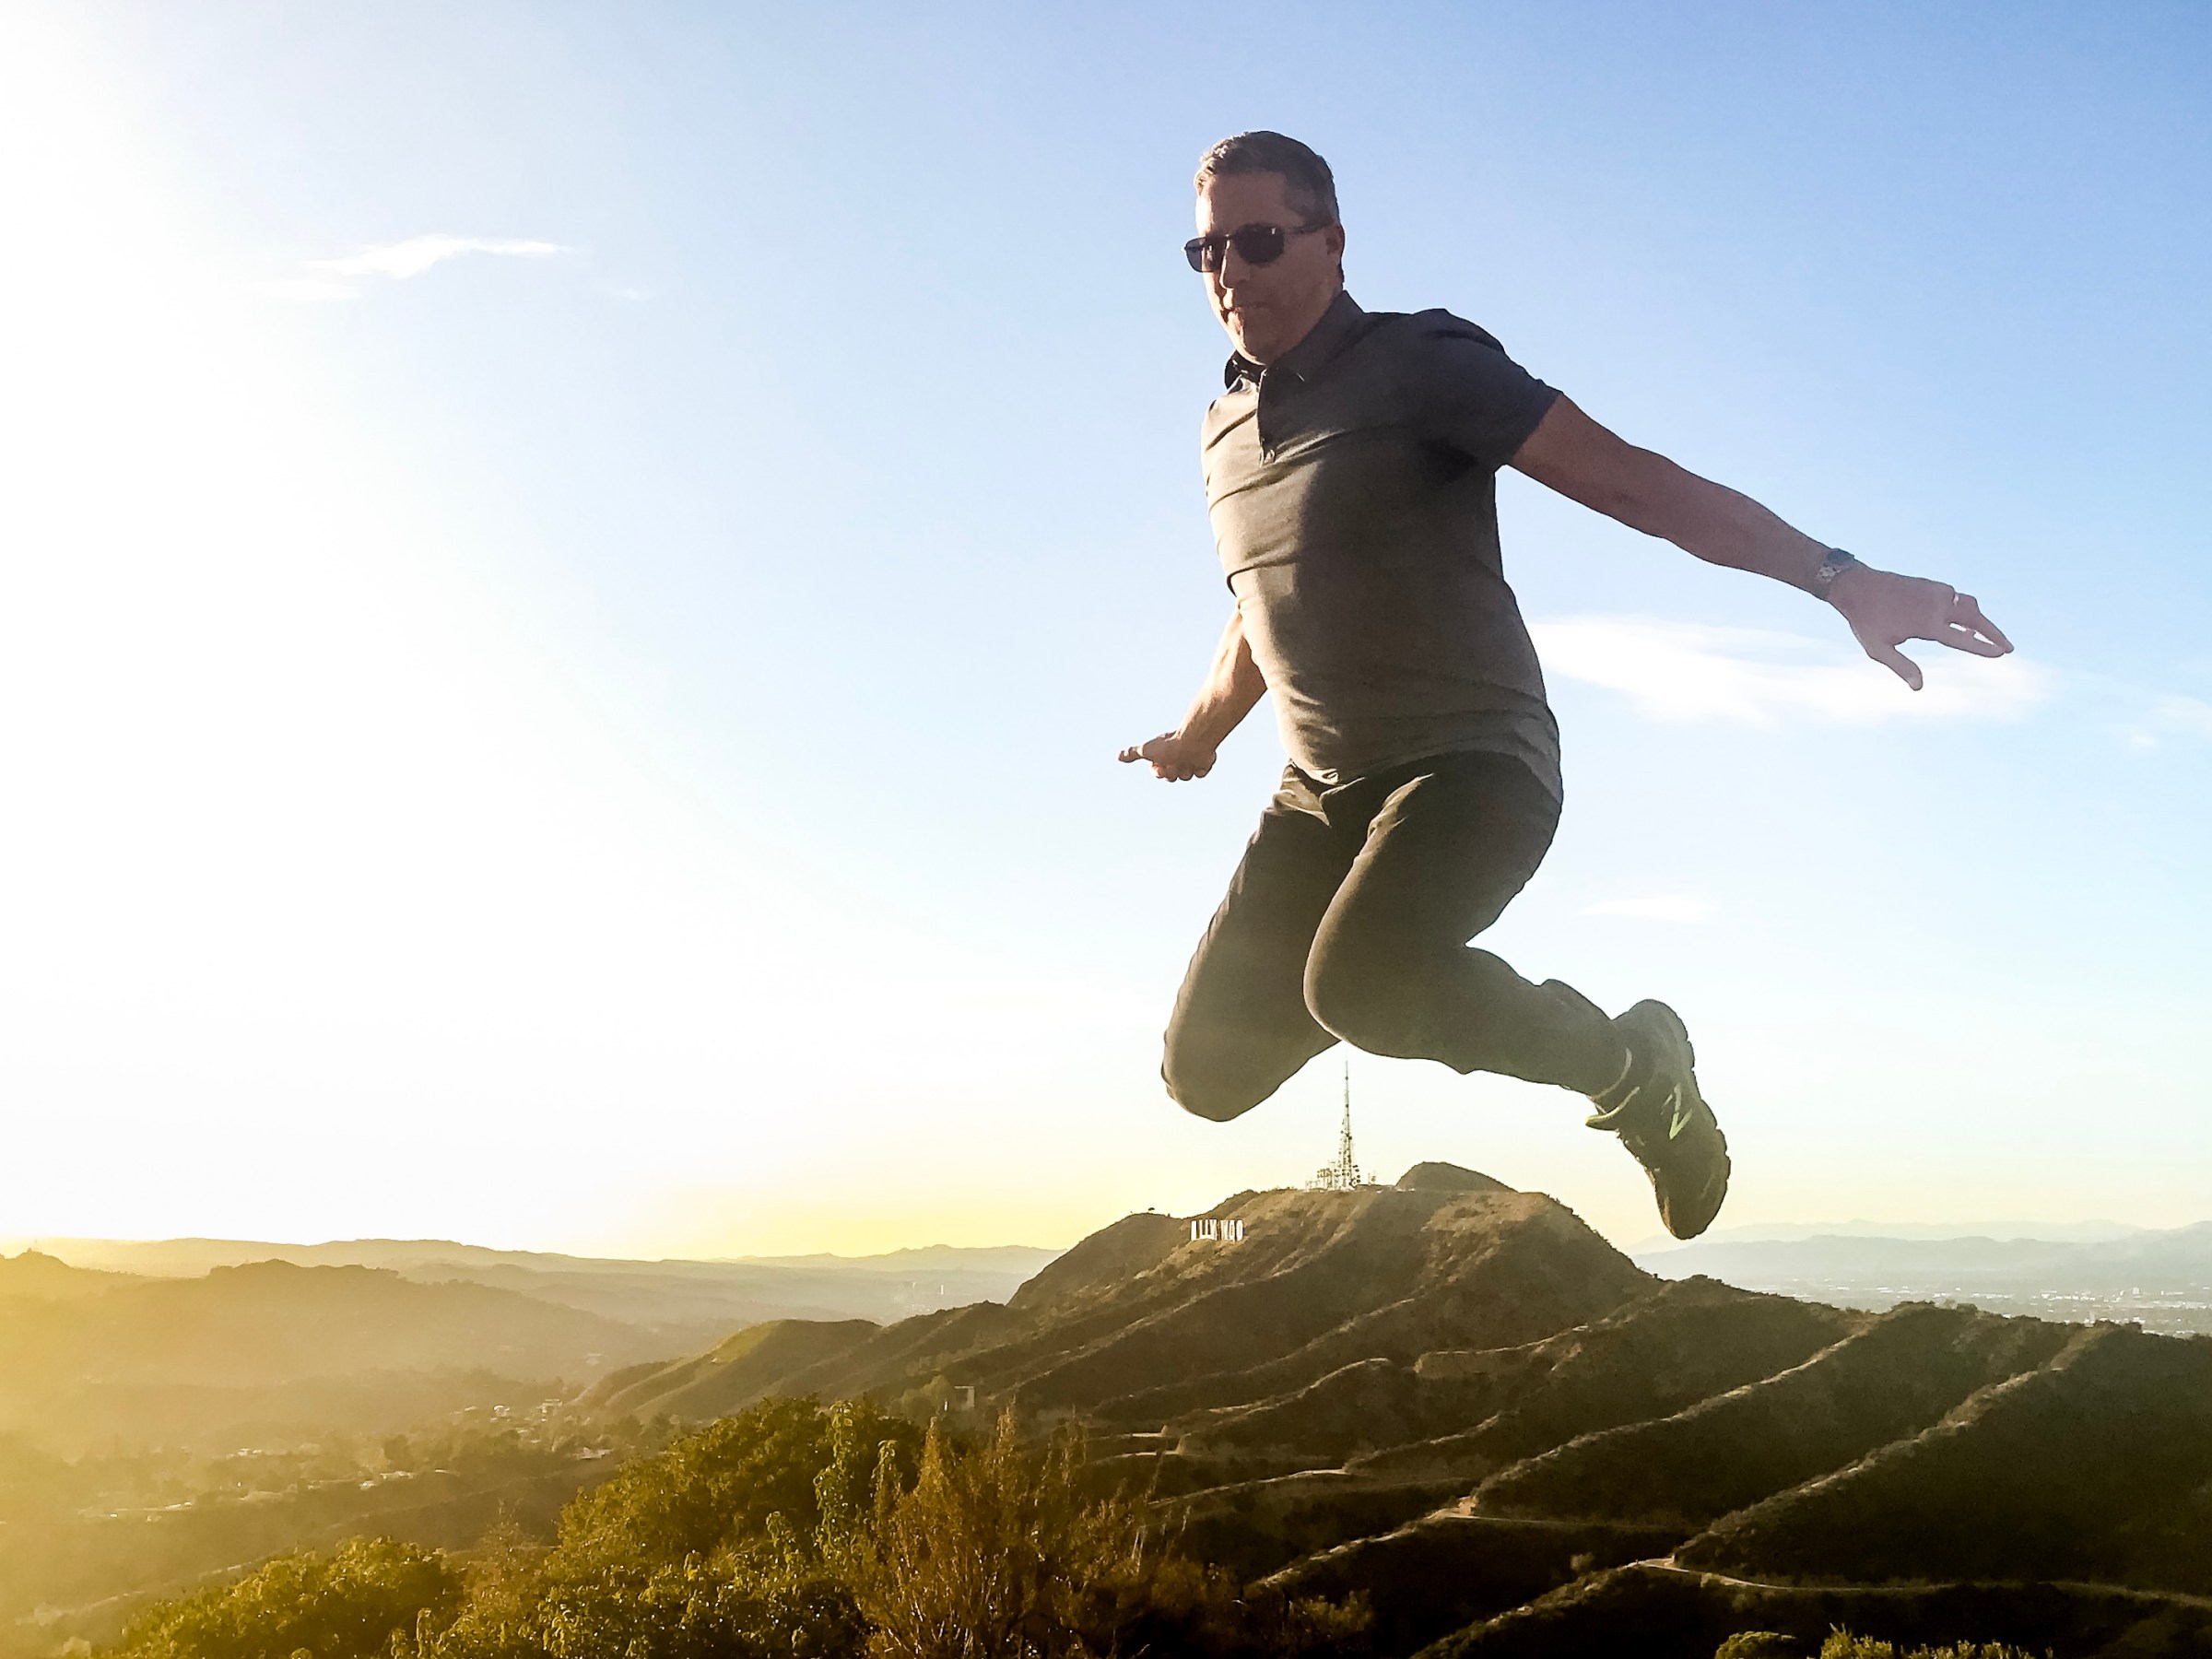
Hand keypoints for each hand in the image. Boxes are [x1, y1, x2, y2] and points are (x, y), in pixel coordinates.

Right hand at [1117, 731, 1217, 780]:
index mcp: (1165, 755)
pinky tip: (1197, 761)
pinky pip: (1200, 774)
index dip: (1159, 773)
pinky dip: (1199, 769)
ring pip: (1186, 776)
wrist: (1192, 741)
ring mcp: (1191, 760)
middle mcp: (1177, 757)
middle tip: (1174, 763)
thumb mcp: (1147, 750)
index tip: (1160, 767)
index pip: (1159, 773)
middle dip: (1172, 772)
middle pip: (1172, 777)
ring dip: (1185, 771)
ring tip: (1186, 760)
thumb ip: (1133, 753)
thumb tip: (1117, 756)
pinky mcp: (1203, 763)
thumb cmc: (1169, 746)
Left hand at [1828, 565, 2013, 690]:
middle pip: (1976, 617)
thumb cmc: (1865, 621)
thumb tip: (1919, 687)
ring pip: (1969, 604)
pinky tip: (1960, 620)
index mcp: (1927, 623)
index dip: (1984, 647)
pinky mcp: (1931, 584)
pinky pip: (1957, 597)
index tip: (2002, 653)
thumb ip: (1901, 666)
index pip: (1963, 638)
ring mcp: (1936, 592)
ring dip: (1980, 619)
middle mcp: (1937, 605)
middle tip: (2008, 647)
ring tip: (1981, 636)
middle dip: (1994, 633)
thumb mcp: (1878, 649)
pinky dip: (1966, 608)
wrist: (1856, 585)